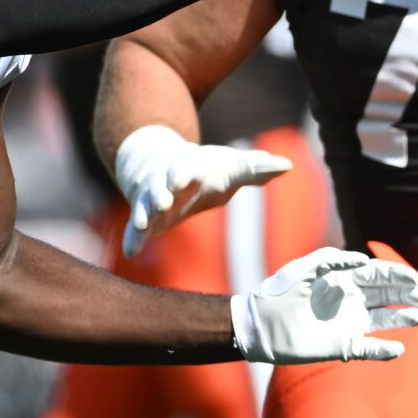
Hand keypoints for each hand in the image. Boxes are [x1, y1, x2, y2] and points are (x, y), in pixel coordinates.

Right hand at [113, 125, 292, 257]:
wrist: (163, 164)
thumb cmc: (207, 168)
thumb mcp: (231, 166)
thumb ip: (255, 169)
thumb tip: (287, 166)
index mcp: (190, 167)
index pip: (186, 167)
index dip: (183, 173)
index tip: (182, 179)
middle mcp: (168, 181)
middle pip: (162, 185)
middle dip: (162, 191)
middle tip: (165, 199)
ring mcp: (153, 198)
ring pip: (146, 204)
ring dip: (146, 213)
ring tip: (145, 225)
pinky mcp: (145, 216)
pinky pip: (135, 228)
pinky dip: (133, 239)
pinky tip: (130, 253)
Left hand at [230, 248, 417, 364]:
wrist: (259, 326)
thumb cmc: (279, 293)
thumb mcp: (302, 269)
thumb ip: (331, 260)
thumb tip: (362, 260)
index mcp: (343, 280)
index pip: (377, 275)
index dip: (396, 276)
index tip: (412, 279)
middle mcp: (351, 301)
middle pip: (387, 295)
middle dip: (406, 295)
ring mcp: (349, 324)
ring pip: (385, 320)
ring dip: (403, 318)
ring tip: (417, 318)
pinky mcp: (343, 346)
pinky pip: (370, 348)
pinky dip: (384, 351)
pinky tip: (397, 349)